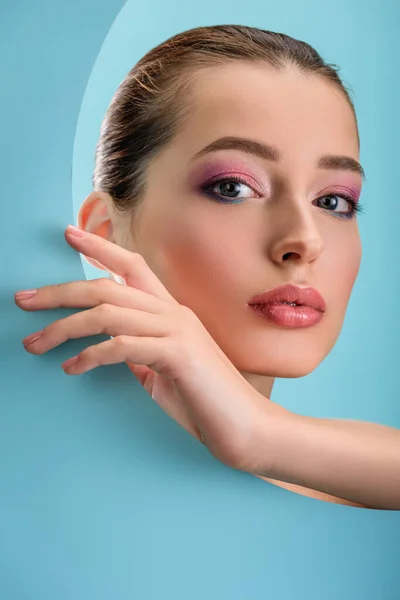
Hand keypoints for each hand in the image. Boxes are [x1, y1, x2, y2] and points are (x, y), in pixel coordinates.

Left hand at [14, 225, 268, 469]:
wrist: (247, 428)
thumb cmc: (204, 401)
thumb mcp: (162, 370)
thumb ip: (138, 352)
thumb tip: (105, 347)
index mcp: (172, 312)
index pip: (133, 265)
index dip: (100, 246)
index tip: (68, 233)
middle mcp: (174, 312)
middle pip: (107, 287)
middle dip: (60, 290)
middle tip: (23, 300)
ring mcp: (177, 331)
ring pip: (108, 312)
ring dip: (64, 326)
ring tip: (35, 342)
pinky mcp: (178, 355)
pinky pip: (122, 345)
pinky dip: (91, 355)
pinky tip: (72, 367)